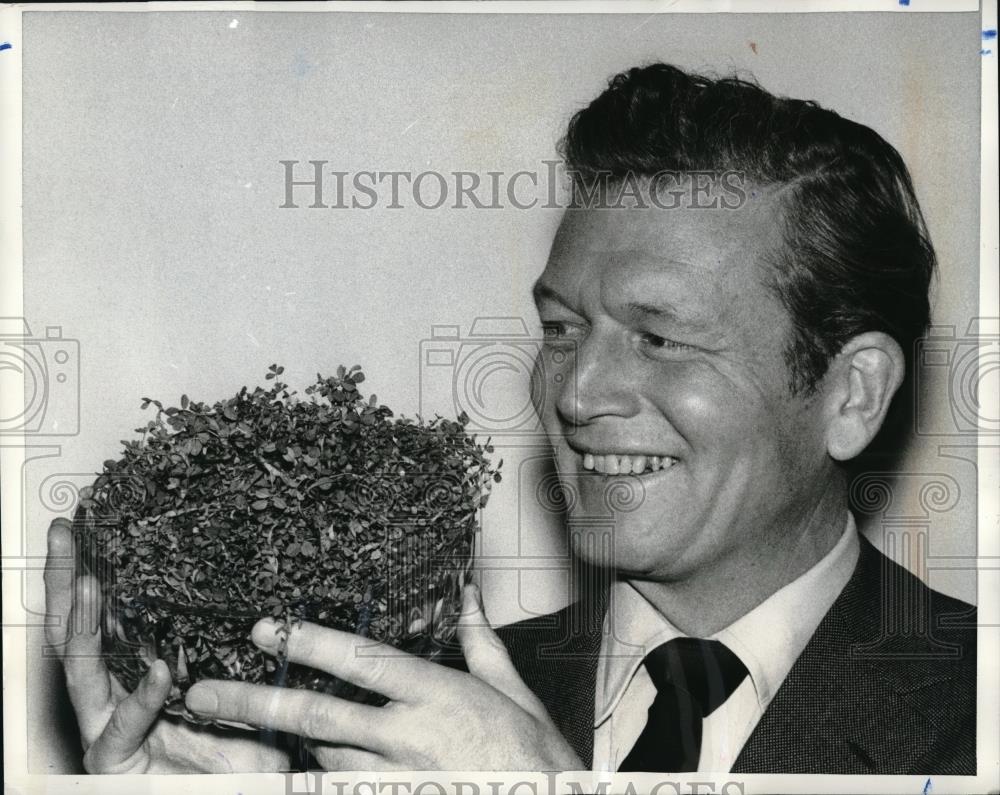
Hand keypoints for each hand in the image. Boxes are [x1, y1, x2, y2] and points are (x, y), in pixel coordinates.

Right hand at [44, 518, 291, 772]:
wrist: (229, 792)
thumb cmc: (237, 748)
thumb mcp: (245, 685)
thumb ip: (245, 646)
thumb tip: (270, 602)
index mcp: (134, 670)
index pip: (105, 613)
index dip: (94, 570)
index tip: (90, 528)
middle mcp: (111, 694)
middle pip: (76, 630)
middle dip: (63, 581)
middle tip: (62, 536)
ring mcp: (107, 727)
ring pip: (81, 670)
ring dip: (81, 626)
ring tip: (86, 583)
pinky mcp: (115, 762)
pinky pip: (124, 726)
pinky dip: (142, 699)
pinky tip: (159, 673)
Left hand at [183, 584, 583, 770]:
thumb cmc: (535, 754)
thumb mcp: (511, 690)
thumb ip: (480, 641)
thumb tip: (467, 596)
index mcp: (437, 695)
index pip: (361, 660)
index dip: (310, 642)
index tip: (269, 627)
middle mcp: (409, 737)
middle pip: (319, 716)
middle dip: (256, 702)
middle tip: (205, 693)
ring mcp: (398, 779)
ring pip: (323, 758)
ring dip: (287, 744)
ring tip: (241, 728)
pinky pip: (342, 790)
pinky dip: (318, 779)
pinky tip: (293, 771)